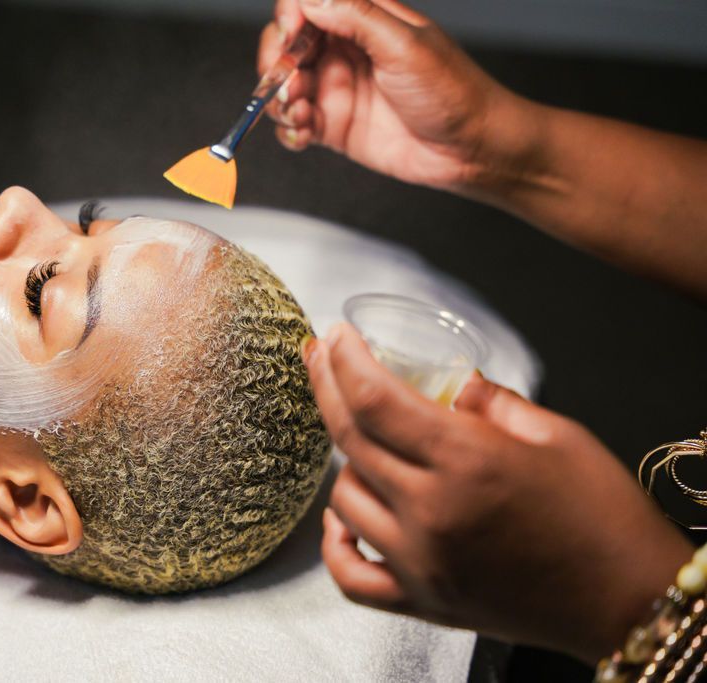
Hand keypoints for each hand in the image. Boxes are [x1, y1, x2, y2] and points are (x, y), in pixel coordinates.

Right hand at [258, 0, 532, 190]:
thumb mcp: (404, 45)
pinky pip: (295, 124)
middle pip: (287, 44)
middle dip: (276, 61)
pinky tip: (302, 133)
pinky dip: (289, 129)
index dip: (292, 14)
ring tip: (299, 111)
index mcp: (364, 19)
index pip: (309, 3)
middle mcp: (345, 51)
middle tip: (287, 81)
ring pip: (284, 85)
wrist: (470, 149)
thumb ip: (356, 17)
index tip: (292, 34)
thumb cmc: (452, 91)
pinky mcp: (335, 126)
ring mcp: (337, 89)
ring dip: (280, 98)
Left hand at [304, 323, 692, 662]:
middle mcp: (433, 512)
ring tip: (367, 443)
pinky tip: (344, 517)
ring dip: (346, 462)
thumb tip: (453, 383)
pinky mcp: (422, 602)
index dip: (346, 360)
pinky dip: (335, 542)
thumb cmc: (605, 514)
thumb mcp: (559, 436)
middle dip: (325, 385)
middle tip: (319, 356)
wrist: (629, 601)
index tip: (335, 335)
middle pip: (350, 438)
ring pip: (344, 500)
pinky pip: (348, 575)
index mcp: (468, 460)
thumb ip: (493, 402)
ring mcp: (421, 563)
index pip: (376, 399)